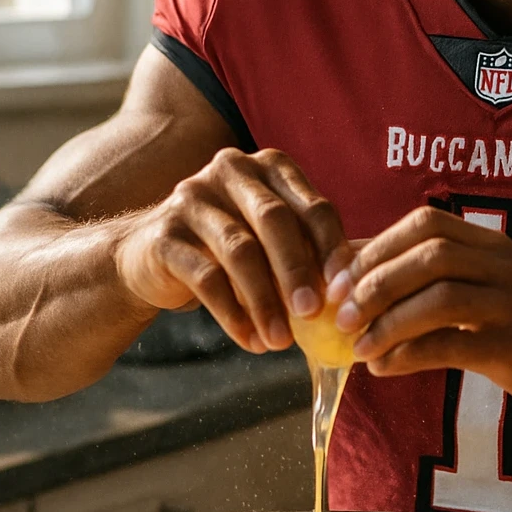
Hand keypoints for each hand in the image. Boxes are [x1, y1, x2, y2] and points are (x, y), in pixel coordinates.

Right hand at [116, 148, 350, 352]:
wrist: (149, 256)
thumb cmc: (228, 249)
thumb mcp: (272, 242)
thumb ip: (310, 252)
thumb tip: (361, 287)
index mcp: (270, 169)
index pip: (313, 207)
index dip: (333, 250)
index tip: (346, 292)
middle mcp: (231, 171)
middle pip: (275, 220)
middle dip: (297, 271)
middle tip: (313, 314)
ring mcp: (192, 197)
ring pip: (239, 250)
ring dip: (264, 300)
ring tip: (280, 341)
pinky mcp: (163, 233)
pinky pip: (205, 276)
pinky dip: (232, 314)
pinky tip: (250, 342)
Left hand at [324, 206, 511, 405]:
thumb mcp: (488, 273)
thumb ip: (430, 268)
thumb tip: (351, 263)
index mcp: (487, 242)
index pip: (424, 225)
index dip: (374, 248)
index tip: (337, 279)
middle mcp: (500, 265)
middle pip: (429, 256)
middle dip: (376, 283)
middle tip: (340, 315)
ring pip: (442, 298)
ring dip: (390, 321)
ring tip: (359, 345)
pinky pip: (456, 345)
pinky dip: (411, 355)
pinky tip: (385, 367)